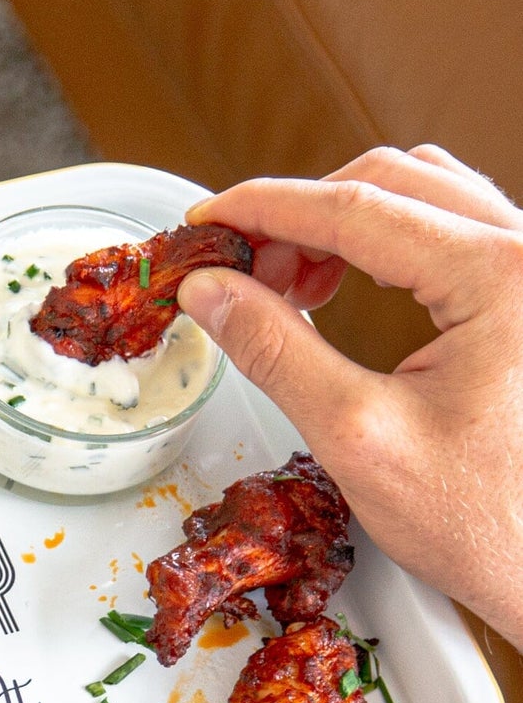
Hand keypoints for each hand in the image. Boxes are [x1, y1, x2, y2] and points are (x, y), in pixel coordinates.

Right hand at [176, 145, 522, 651]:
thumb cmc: (489, 520)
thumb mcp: (356, 435)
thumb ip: (275, 350)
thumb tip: (213, 291)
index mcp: (501, 277)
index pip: (355, 208)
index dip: (265, 209)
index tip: (208, 219)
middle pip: (390, 181)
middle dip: (300, 216)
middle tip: (239, 269)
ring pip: (422, 193)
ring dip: (341, 223)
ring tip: (288, 284)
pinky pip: (450, 226)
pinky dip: (382, 240)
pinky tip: (341, 286)